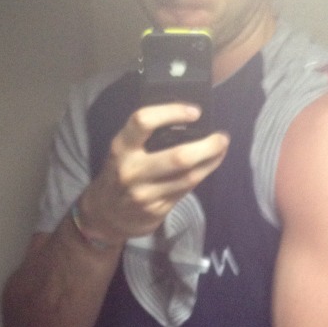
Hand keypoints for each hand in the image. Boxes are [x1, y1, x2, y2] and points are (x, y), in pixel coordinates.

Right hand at [76, 104, 229, 244]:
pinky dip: (202, 175)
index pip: (143, 122)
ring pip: (188, 177)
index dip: (172, 112)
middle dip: (207, 146)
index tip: (195, 111)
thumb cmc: (119, 174)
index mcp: (121, 148)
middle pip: (178, 157)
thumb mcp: (122, 151)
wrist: (105, 215)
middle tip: (222, 136)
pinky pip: (186, 190)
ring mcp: (145, 194)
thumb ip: (145, 138)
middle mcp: (132, 171)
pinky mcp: (157, 210)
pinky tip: (209, 165)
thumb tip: (186, 120)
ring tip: (221, 149)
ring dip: (211, 161)